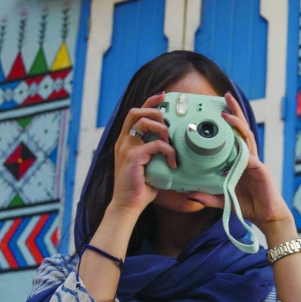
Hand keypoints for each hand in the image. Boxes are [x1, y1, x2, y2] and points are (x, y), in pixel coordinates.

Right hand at [110, 92, 177, 213]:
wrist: (128, 204)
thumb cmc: (140, 187)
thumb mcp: (150, 164)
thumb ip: (157, 152)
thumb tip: (176, 145)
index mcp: (126, 141)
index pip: (135, 114)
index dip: (149, 102)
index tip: (163, 97)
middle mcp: (124, 141)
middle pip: (137, 113)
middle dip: (156, 113)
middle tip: (169, 125)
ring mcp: (126, 148)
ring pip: (145, 124)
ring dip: (163, 130)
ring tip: (171, 144)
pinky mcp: (133, 157)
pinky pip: (155, 145)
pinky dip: (168, 151)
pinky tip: (173, 162)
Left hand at [186, 92, 293, 232]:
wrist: (267, 216)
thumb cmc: (247, 205)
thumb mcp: (223, 200)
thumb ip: (207, 196)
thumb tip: (189, 193)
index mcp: (240, 160)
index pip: (233, 135)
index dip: (227, 122)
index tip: (217, 108)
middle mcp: (248, 157)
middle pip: (241, 129)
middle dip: (234, 111)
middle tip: (226, 95)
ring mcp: (256, 162)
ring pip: (246, 138)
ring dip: (237, 124)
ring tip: (226, 114)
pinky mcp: (261, 171)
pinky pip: (251, 159)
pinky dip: (243, 152)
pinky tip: (237, 145)